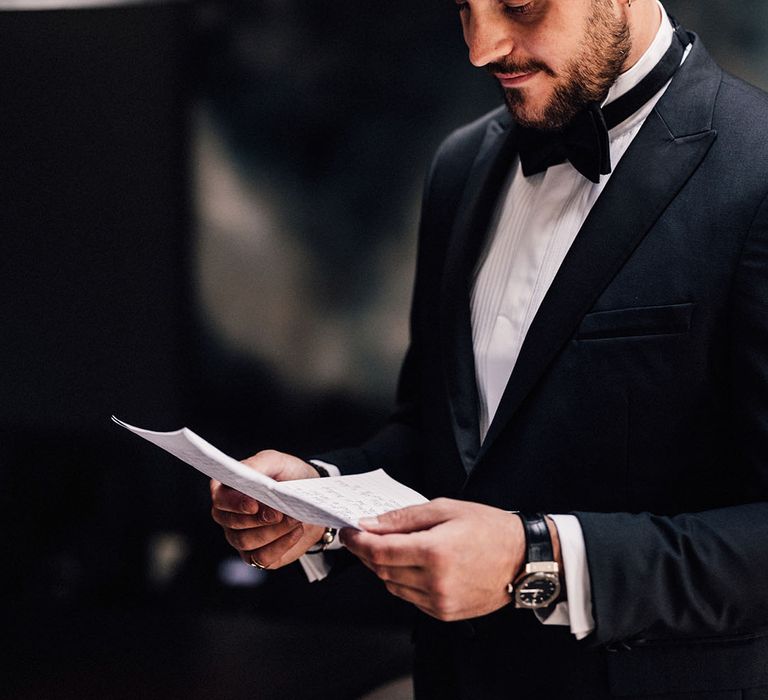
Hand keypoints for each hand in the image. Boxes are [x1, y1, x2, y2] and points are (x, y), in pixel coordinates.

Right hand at [210, 450, 325, 568]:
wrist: (311, 498)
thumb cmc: (289, 476)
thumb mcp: (275, 462)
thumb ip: (256, 465)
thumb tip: (243, 475)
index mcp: (228, 490)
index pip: (220, 499)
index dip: (234, 503)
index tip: (254, 504)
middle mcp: (228, 516)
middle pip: (231, 524)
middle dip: (258, 519)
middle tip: (280, 512)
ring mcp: (240, 538)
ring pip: (246, 542)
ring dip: (273, 531)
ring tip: (293, 519)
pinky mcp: (257, 556)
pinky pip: (262, 558)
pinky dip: (281, 545)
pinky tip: (295, 531)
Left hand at [341, 498, 525, 620]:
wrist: (523, 558)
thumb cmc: (488, 527)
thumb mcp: (445, 509)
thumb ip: (403, 518)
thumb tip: (371, 524)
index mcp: (434, 552)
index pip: (379, 551)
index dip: (357, 542)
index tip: (348, 532)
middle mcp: (435, 582)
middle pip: (381, 569)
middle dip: (367, 552)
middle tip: (363, 536)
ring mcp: (440, 601)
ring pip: (392, 585)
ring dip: (384, 567)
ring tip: (393, 547)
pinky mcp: (444, 613)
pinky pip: (409, 597)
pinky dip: (403, 580)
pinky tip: (413, 564)